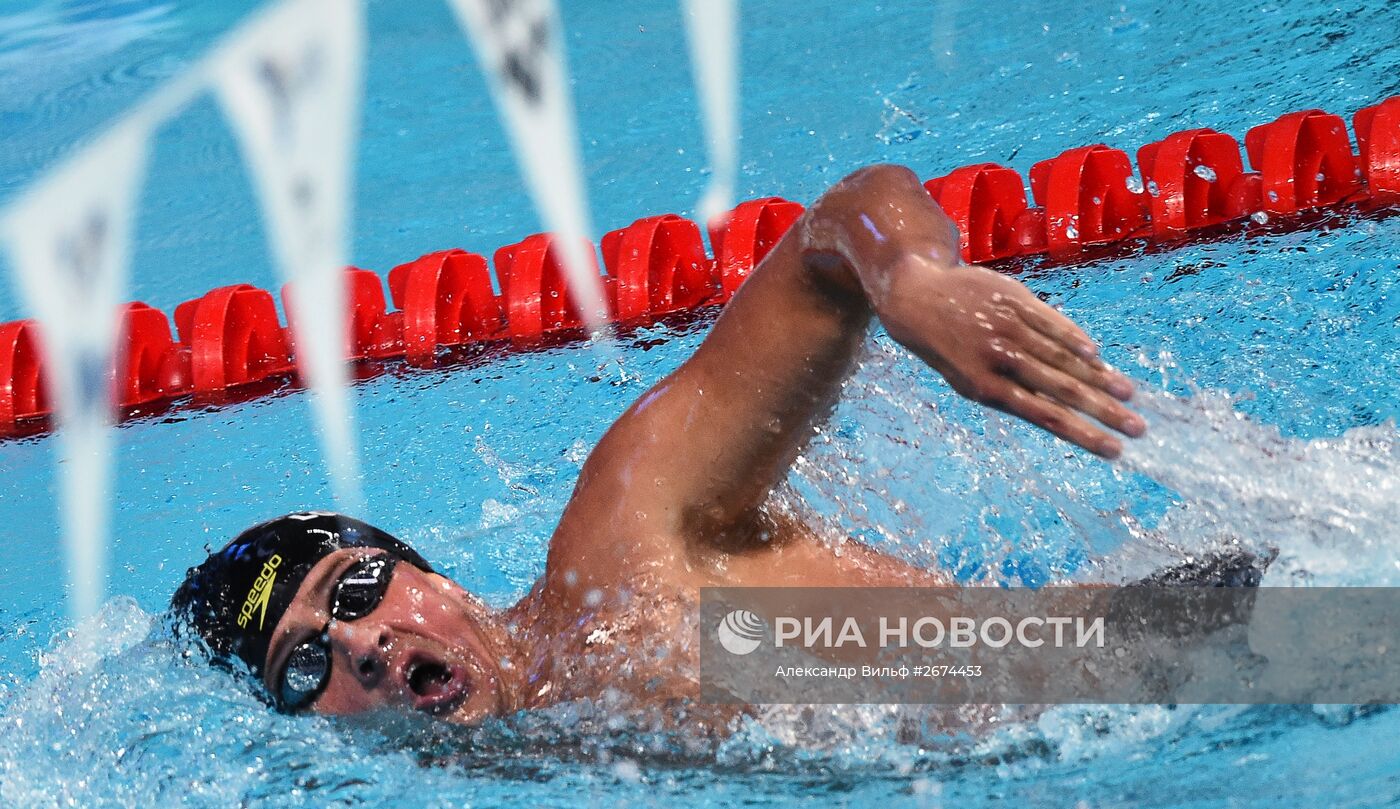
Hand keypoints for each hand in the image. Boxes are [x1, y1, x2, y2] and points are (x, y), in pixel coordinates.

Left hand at [876, 259, 1144, 457]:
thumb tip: (1064, 410)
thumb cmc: (952, 349)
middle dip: (1104, 412)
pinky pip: (1050, 322)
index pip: (1046, 418)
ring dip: (1099, 377)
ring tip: (1130, 394)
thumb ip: (1013, 393)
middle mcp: (1000, 359)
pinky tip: (1096, 354)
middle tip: (1138, 429)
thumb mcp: (970, 379)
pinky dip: (1073, 338)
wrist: (918, 299)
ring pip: (1061, 356)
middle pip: (1062, 390)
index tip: (1115, 451)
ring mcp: (1007, 328)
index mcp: (988, 389)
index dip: (1083, 434)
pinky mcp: (1012, 300)